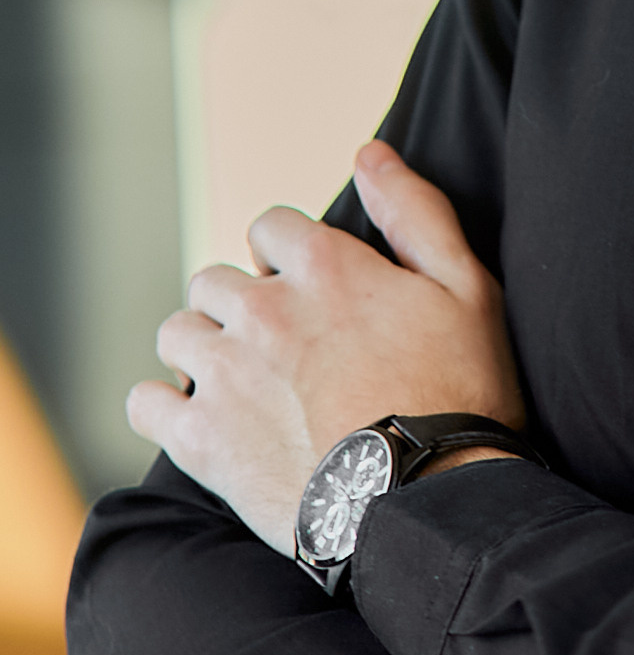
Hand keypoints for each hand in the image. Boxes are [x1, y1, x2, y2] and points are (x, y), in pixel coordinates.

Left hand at [127, 140, 525, 555]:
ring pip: (177, 333)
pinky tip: (195, 419)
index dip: (288, 256)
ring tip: (238, 383)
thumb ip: (416, 213)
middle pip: (215, 280)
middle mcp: (264, 310)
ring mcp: (226, 373)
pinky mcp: (202, 438)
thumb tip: (372, 153)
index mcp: (325, 267)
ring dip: (200, 349)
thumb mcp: (467, 290)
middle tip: (277, 347)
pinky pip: (146, 403)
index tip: (310, 293)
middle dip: (239, 304)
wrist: (428, 500)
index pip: (271, 226)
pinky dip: (163, 406)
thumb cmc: (461, 396)